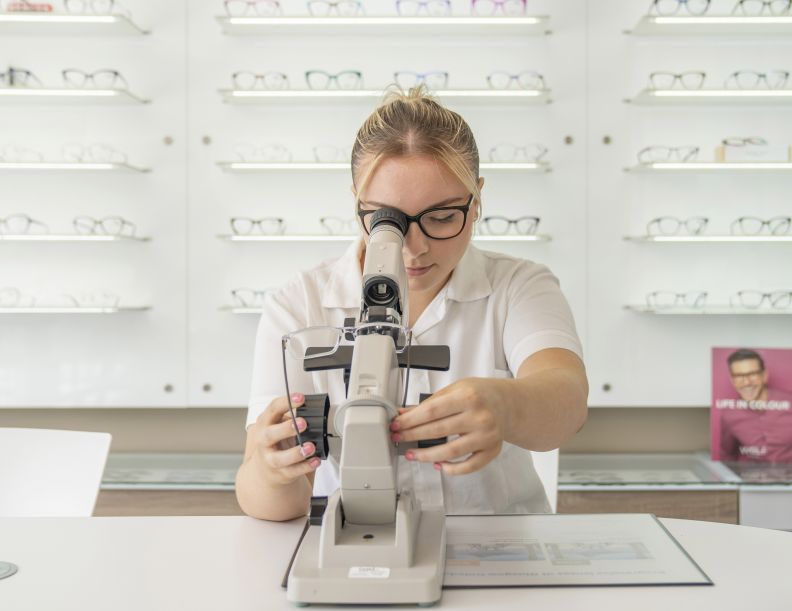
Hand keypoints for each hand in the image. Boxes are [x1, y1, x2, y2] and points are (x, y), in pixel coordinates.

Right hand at [251, 393, 320, 485]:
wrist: (263, 471)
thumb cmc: (273, 442)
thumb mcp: (276, 425)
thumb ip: (289, 417)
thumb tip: (311, 408)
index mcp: (265, 424)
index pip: (272, 410)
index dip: (286, 402)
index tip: (301, 397)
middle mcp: (264, 442)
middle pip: (269, 434)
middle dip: (286, 428)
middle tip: (303, 423)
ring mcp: (271, 459)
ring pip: (280, 458)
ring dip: (296, 453)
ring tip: (310, 447)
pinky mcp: (281, 473)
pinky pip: (293, 471)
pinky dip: (305, 466)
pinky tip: (315, 460)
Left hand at [389, 377, 509, 475]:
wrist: (508, 403)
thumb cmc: (480, 394)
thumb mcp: (455, 389)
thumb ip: (430, 402)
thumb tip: (404, 414)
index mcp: (468, 397)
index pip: (432, 411)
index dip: (411, 420)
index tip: (397, 424)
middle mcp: (479, 417)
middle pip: (438, 430)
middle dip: (413, 435)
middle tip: (398, 437)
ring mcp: (486, 436)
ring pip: (451, 451)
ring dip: (426, 455)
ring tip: (412, 454)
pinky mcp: (491, 451)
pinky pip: (469, 466)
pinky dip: (451, 469)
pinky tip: (437, 464)